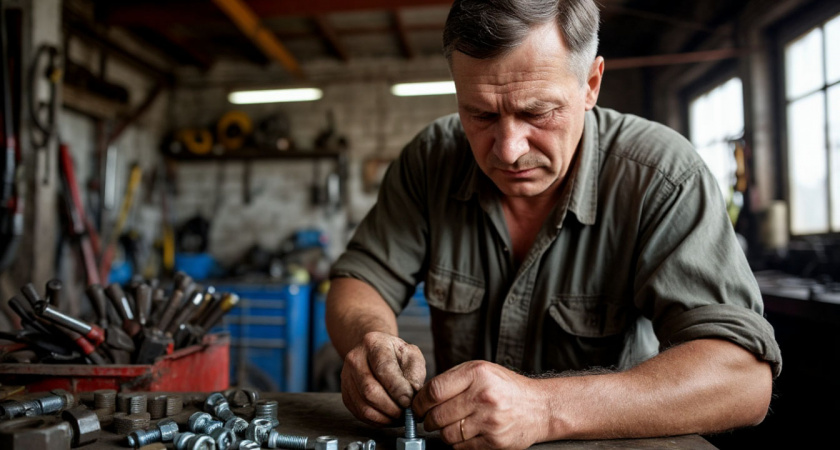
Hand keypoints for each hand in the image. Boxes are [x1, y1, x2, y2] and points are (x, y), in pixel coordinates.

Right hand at [341, 331, 425, 425]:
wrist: (375, 353)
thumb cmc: (396, 355)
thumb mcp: (412, 356)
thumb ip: (414, 374)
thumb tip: (411, 398)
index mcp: (373, 343)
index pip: (383, 369)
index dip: (398, 389)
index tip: (409, 401)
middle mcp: (355, 358)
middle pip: (370, 390)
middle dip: (392, 407)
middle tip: (406, 412)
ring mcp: (346, 377)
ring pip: (364, 406)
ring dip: (385, 417)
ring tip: (400, 416)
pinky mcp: (345, 394)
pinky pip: (360, 414)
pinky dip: (377, 420)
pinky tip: (389, 416)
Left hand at [413, 360, 547, 448]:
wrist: (540, 407)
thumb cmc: (508, 388)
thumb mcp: (481, 371)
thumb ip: (453, 380)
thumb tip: (422, 396)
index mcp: (477, 374)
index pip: (434, 391)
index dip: (419, 402)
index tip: (416, 407)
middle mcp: (483, 396)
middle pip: (437, 415)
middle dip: (427, 420)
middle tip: (429, 419)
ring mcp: (490, 420)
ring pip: (447, 434)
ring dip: (443, 433)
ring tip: (451, 425)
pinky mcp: (495, 441)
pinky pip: (461, 448)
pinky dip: (458, 444)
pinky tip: (465, 434)